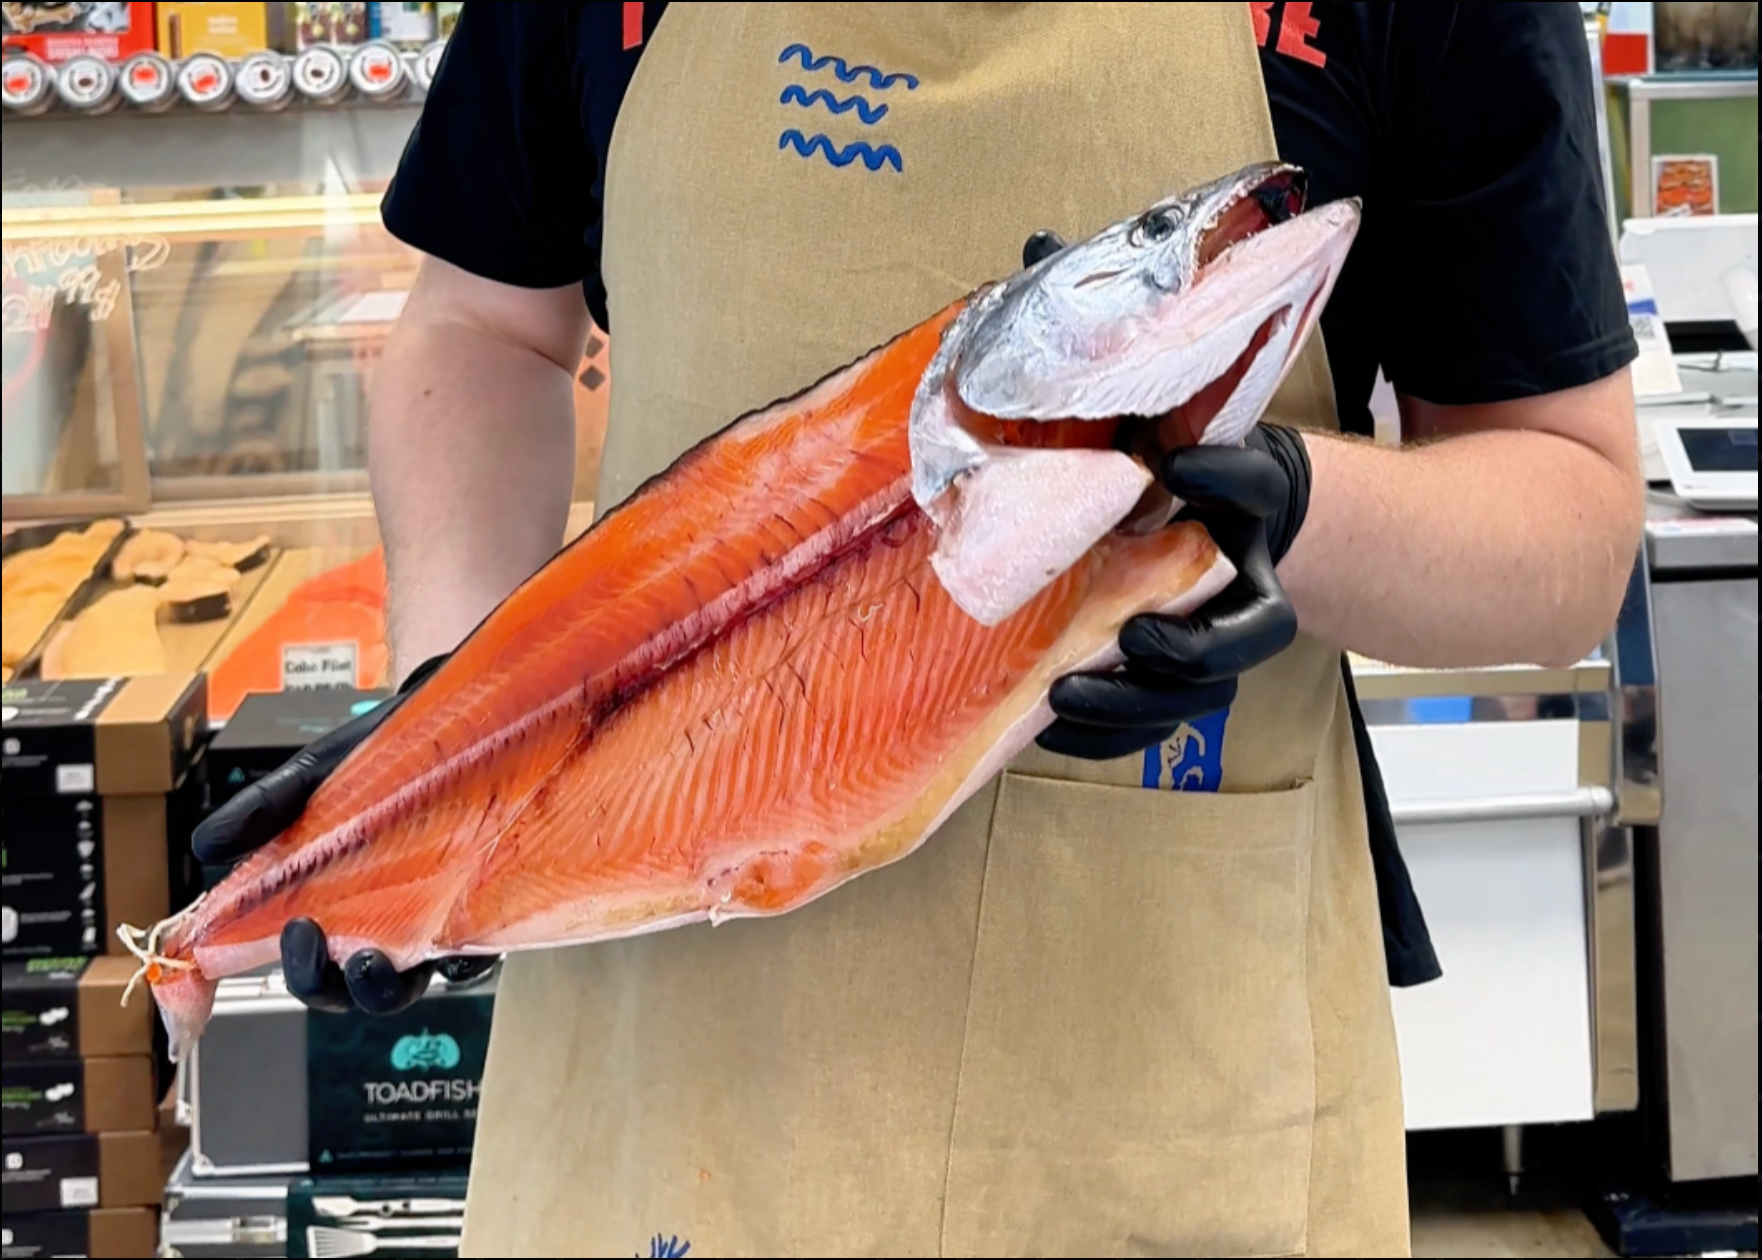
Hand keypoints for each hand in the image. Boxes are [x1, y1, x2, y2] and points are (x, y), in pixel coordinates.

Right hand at [191, 655, 497, 1013]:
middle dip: (322, 983)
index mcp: (339, 901)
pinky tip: (448, 946)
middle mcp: (388, 922)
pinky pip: (476, 958)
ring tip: (369, 958)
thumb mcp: (320, 771)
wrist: (469, 718)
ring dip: (380, 988)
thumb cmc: (392, 753)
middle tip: (306, 940)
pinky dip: (461, 961)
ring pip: (406, 986)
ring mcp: (438, 921)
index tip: (258, 950)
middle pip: (348, 988)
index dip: (282, 971)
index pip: (306, 961)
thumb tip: (204, 846)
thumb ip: (268, 806)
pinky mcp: (488, 911)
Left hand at [1020, 230, 1313, 761]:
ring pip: (1198, 689)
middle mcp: (1243, 567)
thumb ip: (1117, 333)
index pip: (1255, 478)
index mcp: (1254, 490)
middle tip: (1134, 638)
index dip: (1225, 472)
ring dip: (1137, 702)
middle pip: (1242, 625)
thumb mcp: (1160, 386)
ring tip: (1069, 697)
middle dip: (1188, 641)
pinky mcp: (1185, 672)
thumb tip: (1033, 237)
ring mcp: (1220, 630)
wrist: (1242, 507)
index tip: (1184, 463)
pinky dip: (1109, 728)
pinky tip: (1052, 724)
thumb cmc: (1183, 440)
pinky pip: (1158, 716)